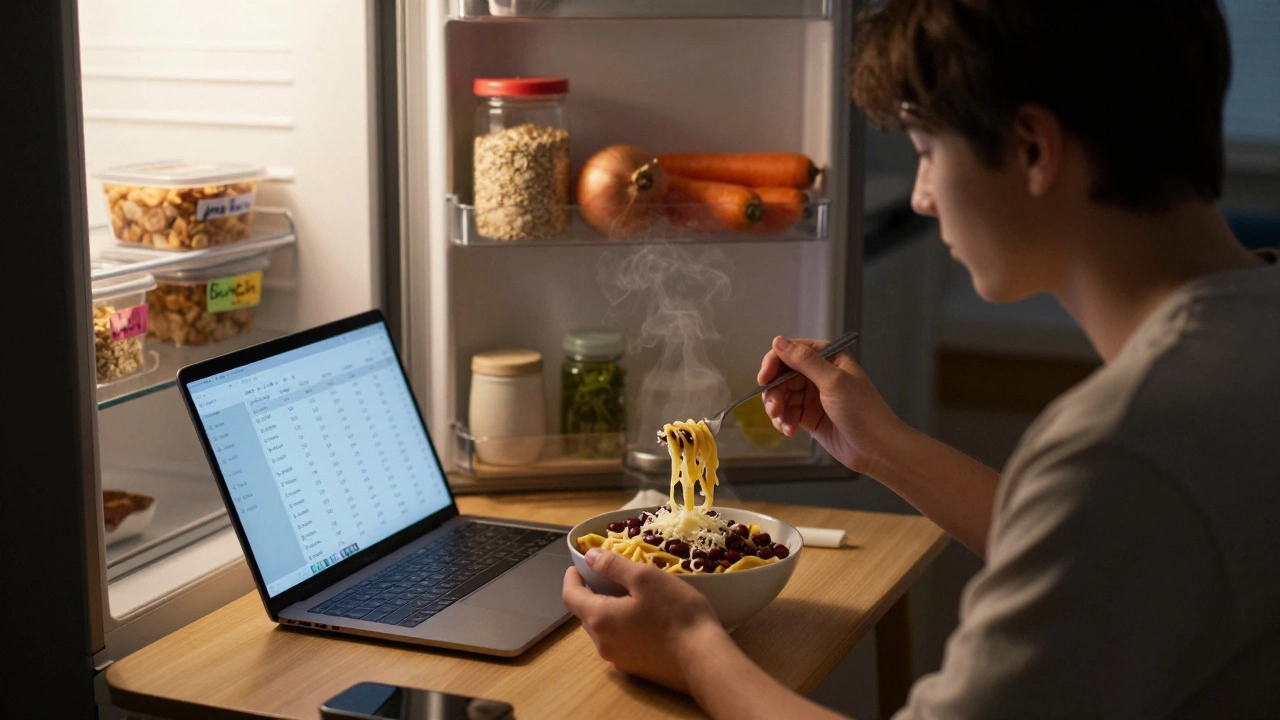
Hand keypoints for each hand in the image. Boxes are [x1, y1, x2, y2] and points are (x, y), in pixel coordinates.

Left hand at [562, 548, 727, 692]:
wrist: (705, 661)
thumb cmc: (676, 614)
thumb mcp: (645, 579)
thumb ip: (614, 566)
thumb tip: (591, 556)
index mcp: (600, 618)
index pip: (570, 596)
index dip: (572, 578)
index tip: (578, 566)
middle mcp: (602, 643)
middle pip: (585, 614)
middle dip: (591, 594)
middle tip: (607, 577)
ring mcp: (619, 660)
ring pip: (603, 630)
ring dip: (607, 611)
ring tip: (628, 596)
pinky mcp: (636, 670)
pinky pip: (620, 643)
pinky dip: (622, 627)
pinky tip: (644, 620)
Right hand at [757, 335, 904, 475]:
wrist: (877, 448)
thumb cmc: (862, 411)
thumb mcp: (833, 381)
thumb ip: (804, 360)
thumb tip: (778, 341)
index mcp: (828, 357)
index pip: (790, 351)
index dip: (773, 363)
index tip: (763, 380)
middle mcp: (818, 373)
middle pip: (781, 376)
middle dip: (774, 393)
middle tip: (774, 410)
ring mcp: (813, 395)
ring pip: (781, 396)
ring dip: (777, 410)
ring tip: (784, 425)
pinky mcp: (809, 416)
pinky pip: (787, 413)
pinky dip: (783, 421)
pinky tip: (789, 431)